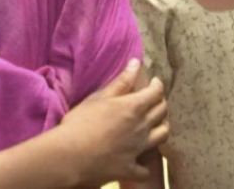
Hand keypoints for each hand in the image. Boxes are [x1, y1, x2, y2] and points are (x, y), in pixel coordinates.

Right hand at [53, 60, 168, 186]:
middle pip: (162, 112)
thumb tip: (136, 63)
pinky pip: (145, 170)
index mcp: (134, 107)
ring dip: (162, 128)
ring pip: (162, 136)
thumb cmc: (81, 123)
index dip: (158, 85)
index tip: (155, 82)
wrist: (70, 157)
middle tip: (153, 100)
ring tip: (154, 125)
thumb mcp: (99, 98)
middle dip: (161, 102)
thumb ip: (121, 81)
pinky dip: (144, 166)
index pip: (156, 92)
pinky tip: (139, 162)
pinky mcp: (130, 169)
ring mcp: (138, 149)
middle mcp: (142, 127)